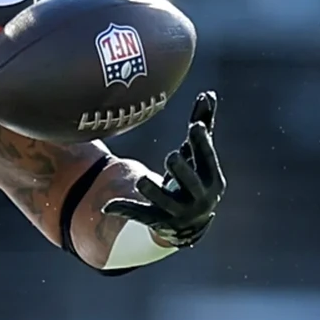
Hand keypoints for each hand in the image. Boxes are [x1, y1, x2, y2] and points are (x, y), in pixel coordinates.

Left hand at [102, 91, 224, 246]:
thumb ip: (203, 127)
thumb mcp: (198, 156)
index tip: (194, 126)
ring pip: (164, 202)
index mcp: (212, 180)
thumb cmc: (195, 177)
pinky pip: (139, 215)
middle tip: (171, 156)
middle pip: (191, 183)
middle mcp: (199, 199)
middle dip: (182, 170)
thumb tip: (208, 94)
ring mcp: (177, 212)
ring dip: (153, 191)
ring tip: (141, 180)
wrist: (190, 225)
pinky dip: (124, 209)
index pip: (208, 160)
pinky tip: (106, 206)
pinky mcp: (157, 221)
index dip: (202, 144)